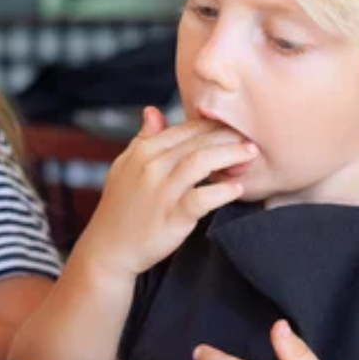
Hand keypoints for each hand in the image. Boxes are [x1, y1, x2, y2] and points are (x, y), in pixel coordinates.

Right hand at [77, 106, 253, 276]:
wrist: (109, 248)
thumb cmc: (120, 207)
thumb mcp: (125, 166)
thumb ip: (144, 139)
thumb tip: (153, 111)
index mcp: (142, 151)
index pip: (184, 129)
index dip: (212, 125)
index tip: (232, 126)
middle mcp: (151, 167)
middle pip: (197, 142)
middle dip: (227, 136)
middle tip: (249, 137)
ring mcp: (161, 192)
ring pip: (201, 162)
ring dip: (230, 155)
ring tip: (249, 155)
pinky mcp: (172, 217)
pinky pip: (203, 199)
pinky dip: (222, 191)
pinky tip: (237, 188)